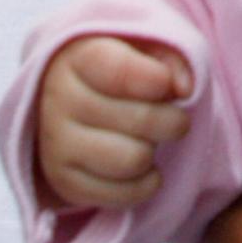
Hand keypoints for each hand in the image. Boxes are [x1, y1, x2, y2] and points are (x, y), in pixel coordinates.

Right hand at [38, 36, 191, 212]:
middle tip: (173, 117)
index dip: (159, 81)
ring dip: (154, 151)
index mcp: (77, 57)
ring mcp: (56, 144)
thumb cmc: (120, 70)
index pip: (122, 72)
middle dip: (172, 120)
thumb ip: (171, 56)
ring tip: (150, 140)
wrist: (73, 103)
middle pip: (141, 120)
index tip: (167, 85)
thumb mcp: (144, 48)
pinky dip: (146, 183)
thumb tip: (185, 88)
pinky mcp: (64, 181)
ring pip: (134, 160)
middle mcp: (59, 100)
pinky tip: (142, 165)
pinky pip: (124, 195)